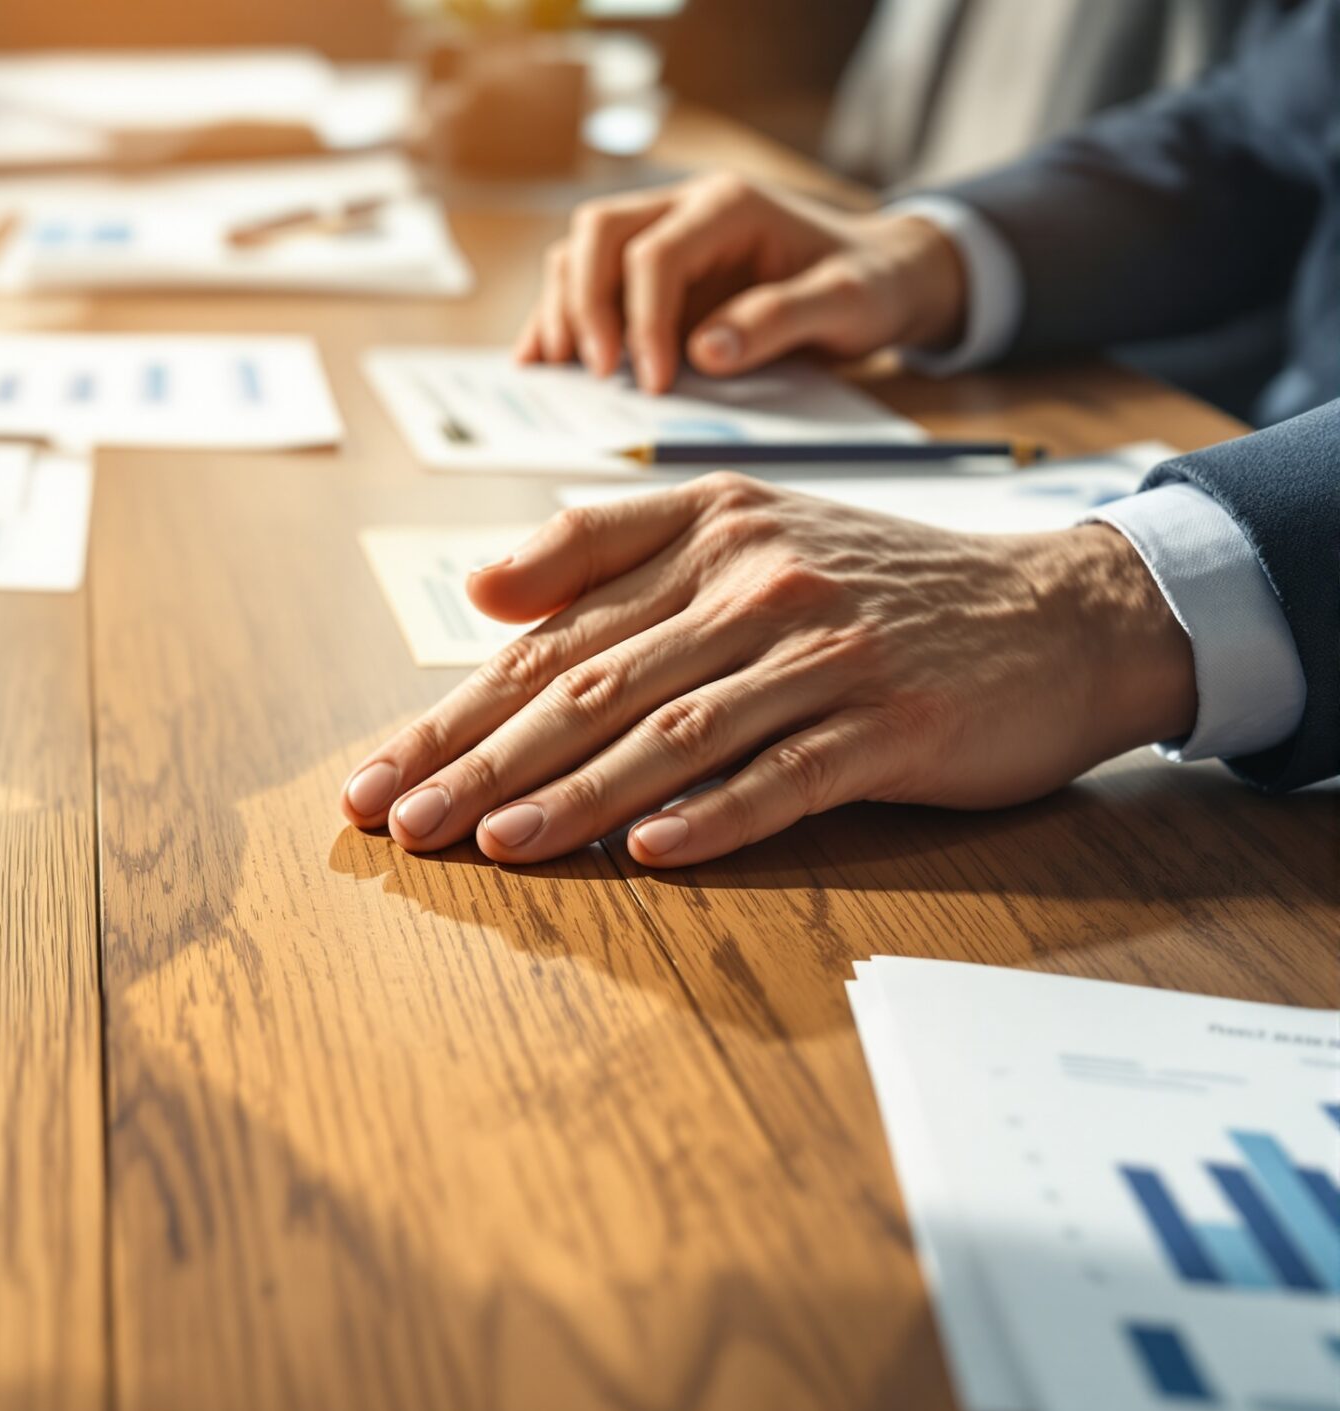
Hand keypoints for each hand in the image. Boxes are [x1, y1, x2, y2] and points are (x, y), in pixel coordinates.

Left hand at [340, 475, 1196, 866]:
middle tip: (398, 822)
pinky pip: (785, 774)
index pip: (550, 635)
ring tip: (490, 845)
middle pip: (588, 683)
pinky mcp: (890, 723)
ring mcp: (823, 655)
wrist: (1061, 612)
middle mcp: (752, 585)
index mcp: (702, 535)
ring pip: (670, 731)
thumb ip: (609, 549)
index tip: (378, 773)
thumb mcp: (745, 530)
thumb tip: (478, 593)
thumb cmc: (875, 586)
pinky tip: (648, 853)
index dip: (454, 708)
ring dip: (572, 796)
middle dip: (479, 760)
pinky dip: (714, 814)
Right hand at [516, 174, 971, 393]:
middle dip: (584, 304)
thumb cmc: (868, 285)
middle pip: (598, 233)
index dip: (643, 319)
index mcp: (731, 205)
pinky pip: (584, 280)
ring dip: (562, 309)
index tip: (655, 382)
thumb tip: (705, 350)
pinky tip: (542, 358)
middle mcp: (686, 208)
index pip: (656, 253)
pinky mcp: (648, 272)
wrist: (882, 276)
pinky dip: (559, 317)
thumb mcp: (848, 304)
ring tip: (560, 371)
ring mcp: (661, 235)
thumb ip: (780, 320)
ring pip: (578, 252)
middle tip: (597, 372)